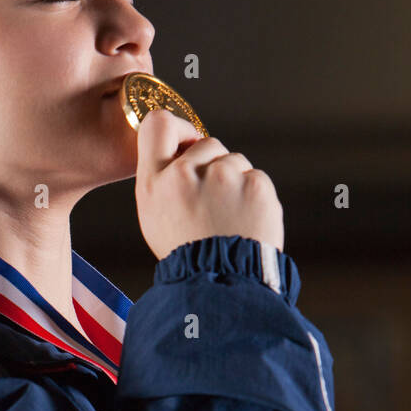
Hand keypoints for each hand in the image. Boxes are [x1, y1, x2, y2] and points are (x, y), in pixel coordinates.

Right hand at [134, 108, 284, 258]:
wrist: (221, 287)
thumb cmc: (187, 256)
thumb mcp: (155, 218)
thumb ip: (163, 181)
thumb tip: (184, 153)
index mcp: (154, 182)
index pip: (158, 124)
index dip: (179, 129)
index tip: (188, 144)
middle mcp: (184, 173)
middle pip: (208, 143)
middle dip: (213, 165)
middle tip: (212, 204)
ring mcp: (222, 177)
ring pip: (234, 160)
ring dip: (235, 182)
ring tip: (229, 218)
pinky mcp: (254, 184)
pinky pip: (255, 177)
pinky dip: (253, 195)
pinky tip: (245, 221)